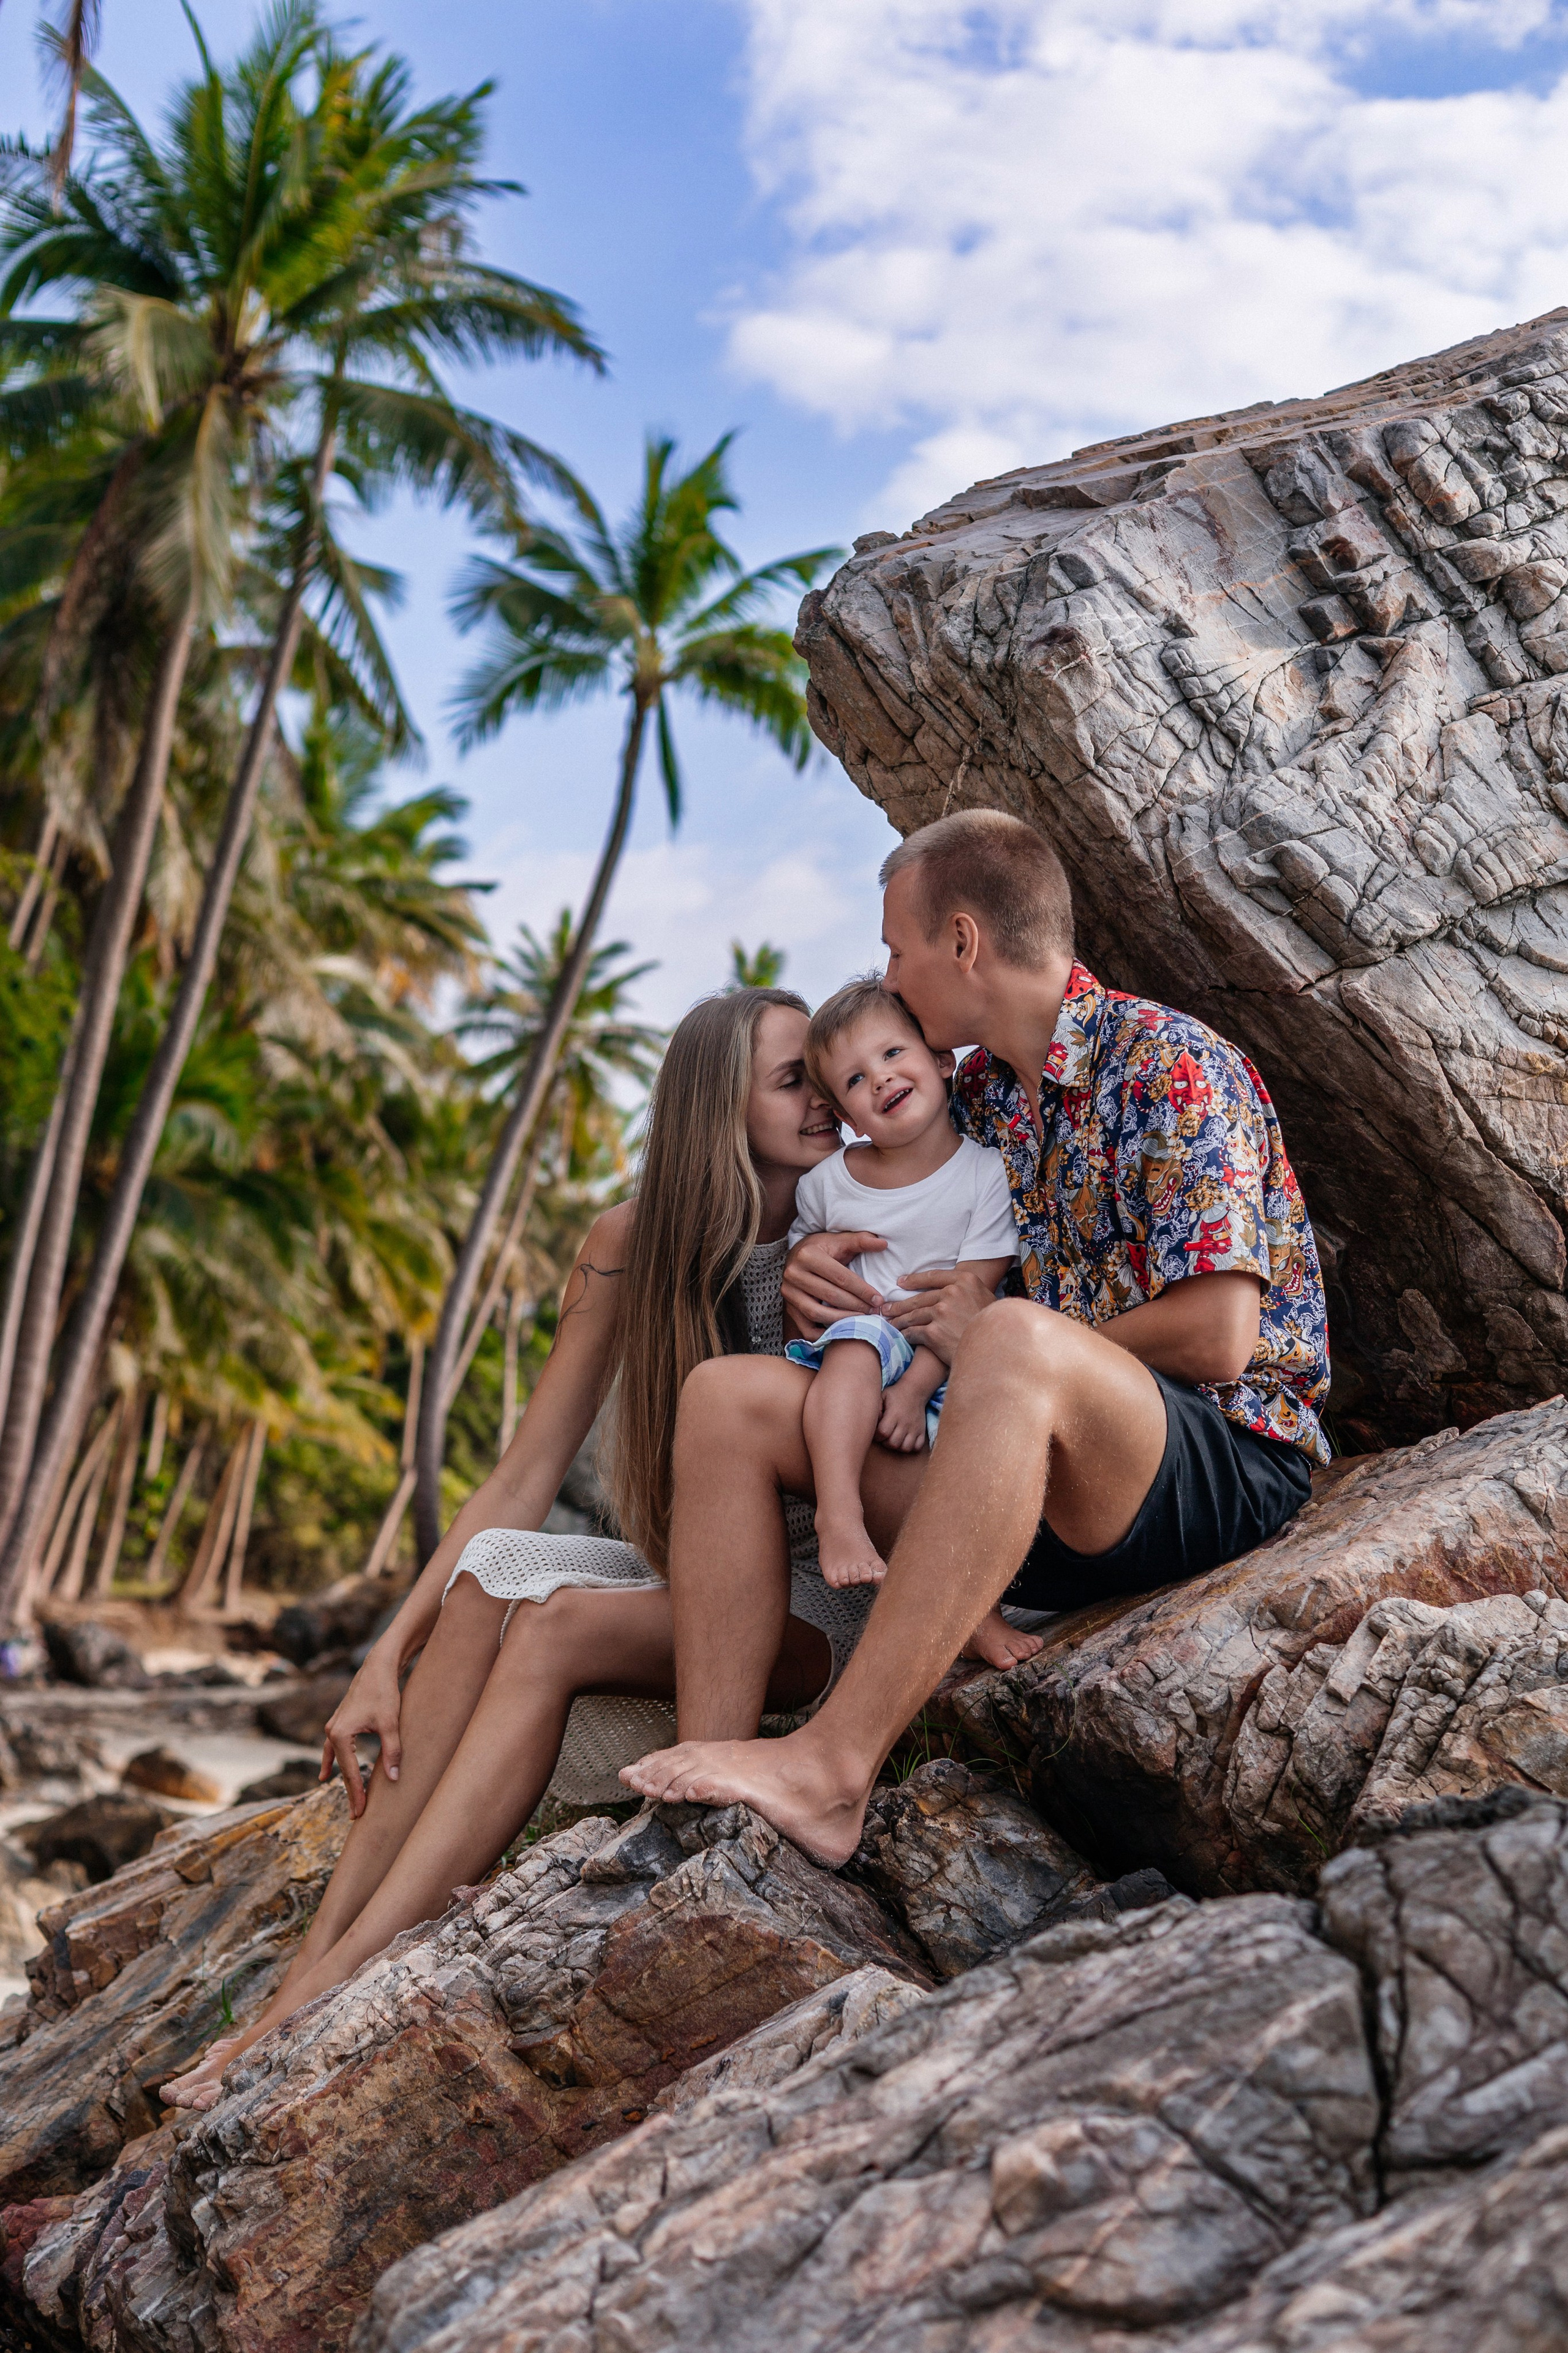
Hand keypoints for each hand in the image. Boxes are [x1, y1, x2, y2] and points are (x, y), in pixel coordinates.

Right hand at [319, 1643, 403, 1818]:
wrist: (378, 1666)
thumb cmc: (385, 1692)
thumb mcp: (390, 1723)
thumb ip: (393, 1751)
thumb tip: (394, 1779)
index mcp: (340, 1734)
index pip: (350, 1772)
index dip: (357, 1793)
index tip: (361, 1813)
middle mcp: (332, 1731)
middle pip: (342, 1769)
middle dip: (351, 1791)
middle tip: (357, 1815)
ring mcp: (334, 1726)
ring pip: (338, 1760)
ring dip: (343, 1779)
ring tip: (348, 1799)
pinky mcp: (340, 1721)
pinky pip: (333, 1749)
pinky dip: (332, 1762)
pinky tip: (326, 1774)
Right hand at [781, 1230, 888, 1333]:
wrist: (797, 1257)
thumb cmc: (823, 1249)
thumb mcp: (840, 1241)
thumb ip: (861, 1240)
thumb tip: (883, 1244)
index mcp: (808, 1255)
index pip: (840, 1277)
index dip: (861, 1290)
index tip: (878, 1299)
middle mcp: (794, 1274)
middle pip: (830, 1296)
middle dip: (856, 1306)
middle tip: (874, 1311)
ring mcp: (788, 1293)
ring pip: (817, 1313)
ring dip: (842, 1320)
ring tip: (861, 1320)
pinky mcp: (788, 1307)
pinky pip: (806, 1328)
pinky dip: (823, 1334)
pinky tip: (841, 1331)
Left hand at [876, 1381, 928, 1452]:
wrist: (915, 1391)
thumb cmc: (895, 1395)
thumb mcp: (881, 1397)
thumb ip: (875, 1410)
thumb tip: (871, 1423)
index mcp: (894, 1414)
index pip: (883, 1432)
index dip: (877, 1436)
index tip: (876, 1432)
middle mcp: (905, 1423)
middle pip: (893, 1443)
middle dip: (885, 1443)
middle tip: (884, 1436)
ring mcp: (914, 1428)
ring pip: (905, 1448)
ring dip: (897, 1447)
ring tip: (894, 1439)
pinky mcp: (921, 1431)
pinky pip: (917, 1447)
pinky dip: (910, 1447)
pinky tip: (904, 1441)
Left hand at [885, 1268, 998, 1365]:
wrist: (995, 1350)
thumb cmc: (992, 1326)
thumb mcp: (985, 1298)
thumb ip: (966, 1291)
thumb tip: (950, 1289)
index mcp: (965, 1280)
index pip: (932, 1276)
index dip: (914, 1280)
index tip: (901, 1282)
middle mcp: (951, 1293)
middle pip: (919, 1298)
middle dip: (900, 1304)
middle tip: (887, 1308)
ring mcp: (941, 1312)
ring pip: (913, 1315)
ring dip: (899, 1320)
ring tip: (890, 1322)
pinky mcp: (933, 1332)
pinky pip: (913, 1332)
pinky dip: (905, 1335)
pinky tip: (901, 1337)